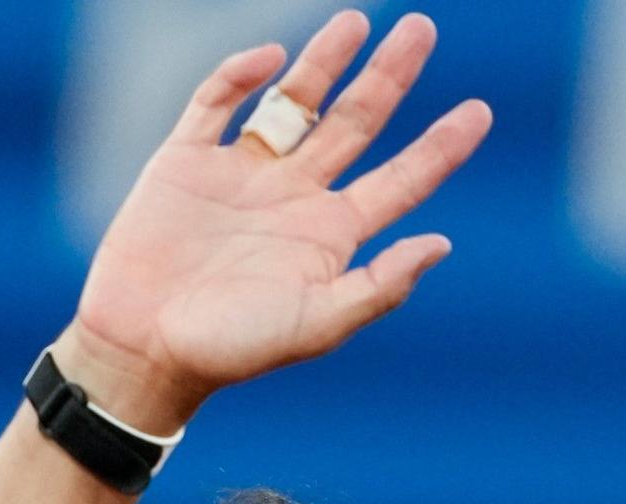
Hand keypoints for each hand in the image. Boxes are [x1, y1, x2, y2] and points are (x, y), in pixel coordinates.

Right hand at [59, 11, 492, 431]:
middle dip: (389, 77)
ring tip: (358, 21)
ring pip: (294, 102)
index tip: (481, 111)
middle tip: (422, 29)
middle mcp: (296, 195)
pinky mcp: (186, 161)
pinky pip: (216, 104)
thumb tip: (442, 244)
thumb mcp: (318, 324)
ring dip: (325, 62)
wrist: (144, 349)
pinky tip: (270, 57)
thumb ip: (380, 285)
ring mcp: (243, 173)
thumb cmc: (234, 349)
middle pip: (357, 123)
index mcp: (333, 234)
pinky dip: (239, 76)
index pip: (402, 179)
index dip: (441, 146)